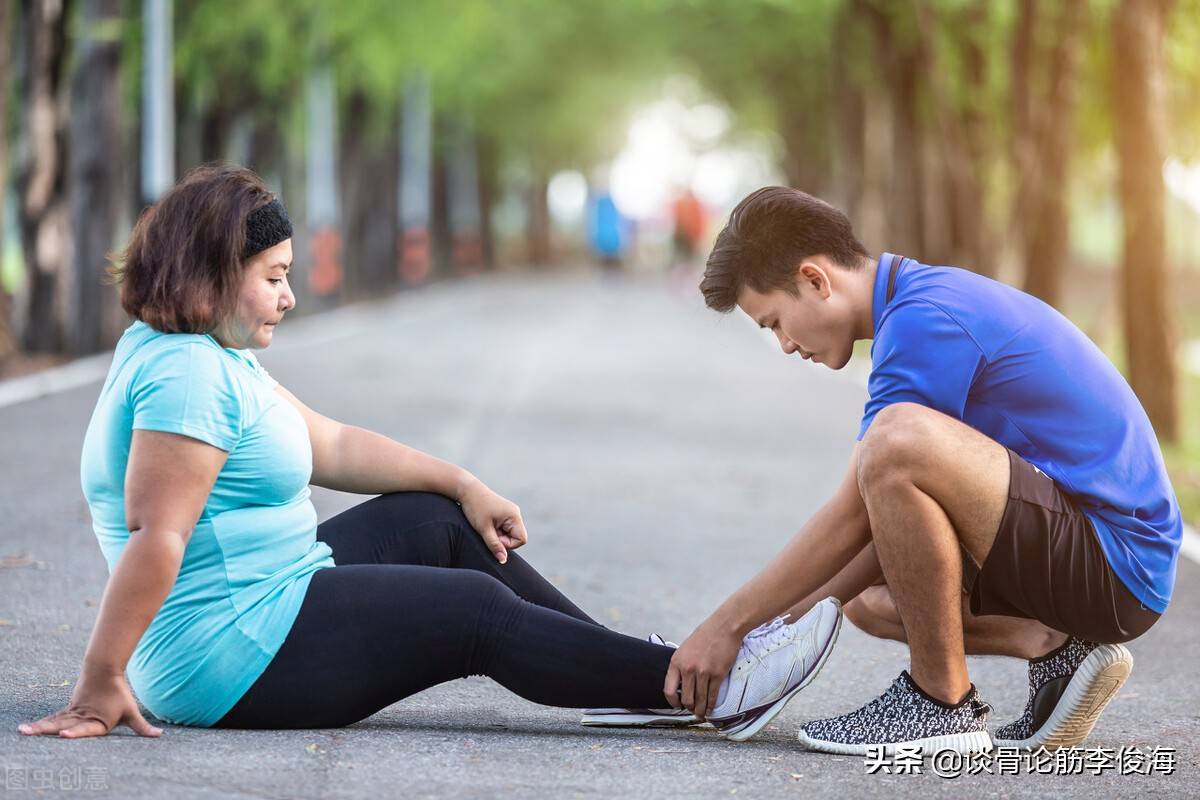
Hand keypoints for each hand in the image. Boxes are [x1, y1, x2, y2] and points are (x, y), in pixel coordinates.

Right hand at [17, 667, 161, 738]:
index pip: (85, 728)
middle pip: (63, 725)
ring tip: (23, 731)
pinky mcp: (69, 708)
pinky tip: (29, 729)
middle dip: (47, 730)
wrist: (104, 670)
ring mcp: (74, 712)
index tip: (62, 734)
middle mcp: (83, 717)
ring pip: (54, 720)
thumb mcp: (131, 711)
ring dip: (39, 727)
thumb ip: (142, 727)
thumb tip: (159, 735)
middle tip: (31, 733)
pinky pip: (54, 717)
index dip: (75, 732)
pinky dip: (42, 723)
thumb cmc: (119, 693)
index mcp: (98, 720)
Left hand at [456, 477, 528, 563]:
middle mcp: (515, 513)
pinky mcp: (504, 513)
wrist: (467, 490)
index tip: (494, 538)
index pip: (521, 539)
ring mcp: (510, 512)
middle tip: (488, 532)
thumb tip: (503, 561)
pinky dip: (496, 530)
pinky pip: (505, 528)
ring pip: (510, 533)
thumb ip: (494, 545)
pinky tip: (487, 523)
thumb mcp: (484, 529)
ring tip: (486, 526)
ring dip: (498, 535)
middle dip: (502, 539)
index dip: (508, 544)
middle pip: (516, 537)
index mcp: (514, 516)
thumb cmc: (475, 508)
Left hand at [663, 618, 741, 720]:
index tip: (677, 706)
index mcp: (676, 662)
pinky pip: (712, 696)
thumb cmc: (705, 635)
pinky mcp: (717, 675)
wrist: (724, 627)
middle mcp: (688, 669)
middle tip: (692, 711)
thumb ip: (681, 665)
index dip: (672, 702)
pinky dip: (711, 706)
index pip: (669, 690)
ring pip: (700, 701)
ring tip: (701, 715)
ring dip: (700, 711)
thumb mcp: (685, 648)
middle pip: (686, 699)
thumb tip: (680, 683)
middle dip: (689, 708)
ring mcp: (703, 673)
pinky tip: (710, 709)